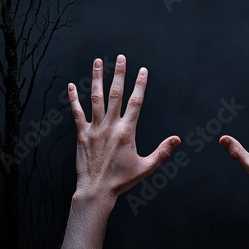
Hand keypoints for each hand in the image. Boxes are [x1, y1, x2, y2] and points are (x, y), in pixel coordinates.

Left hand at [68, 55, 180, 201]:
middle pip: (115, 94)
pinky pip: (77, 113)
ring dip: (97, 79)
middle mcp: (110, 126)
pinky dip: (73, 99)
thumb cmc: (122, 180)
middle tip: (121, 58)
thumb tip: (178, 139)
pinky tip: (71, 86)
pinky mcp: (82, 135)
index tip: (143, 70)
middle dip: (119, 74)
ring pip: (95, 98)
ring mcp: (94, 129)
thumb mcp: (146, 167)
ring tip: (98, 62)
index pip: (135, 102)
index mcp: (127, 131)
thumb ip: (162, 151)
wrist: (96, 190)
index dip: (140, 85)